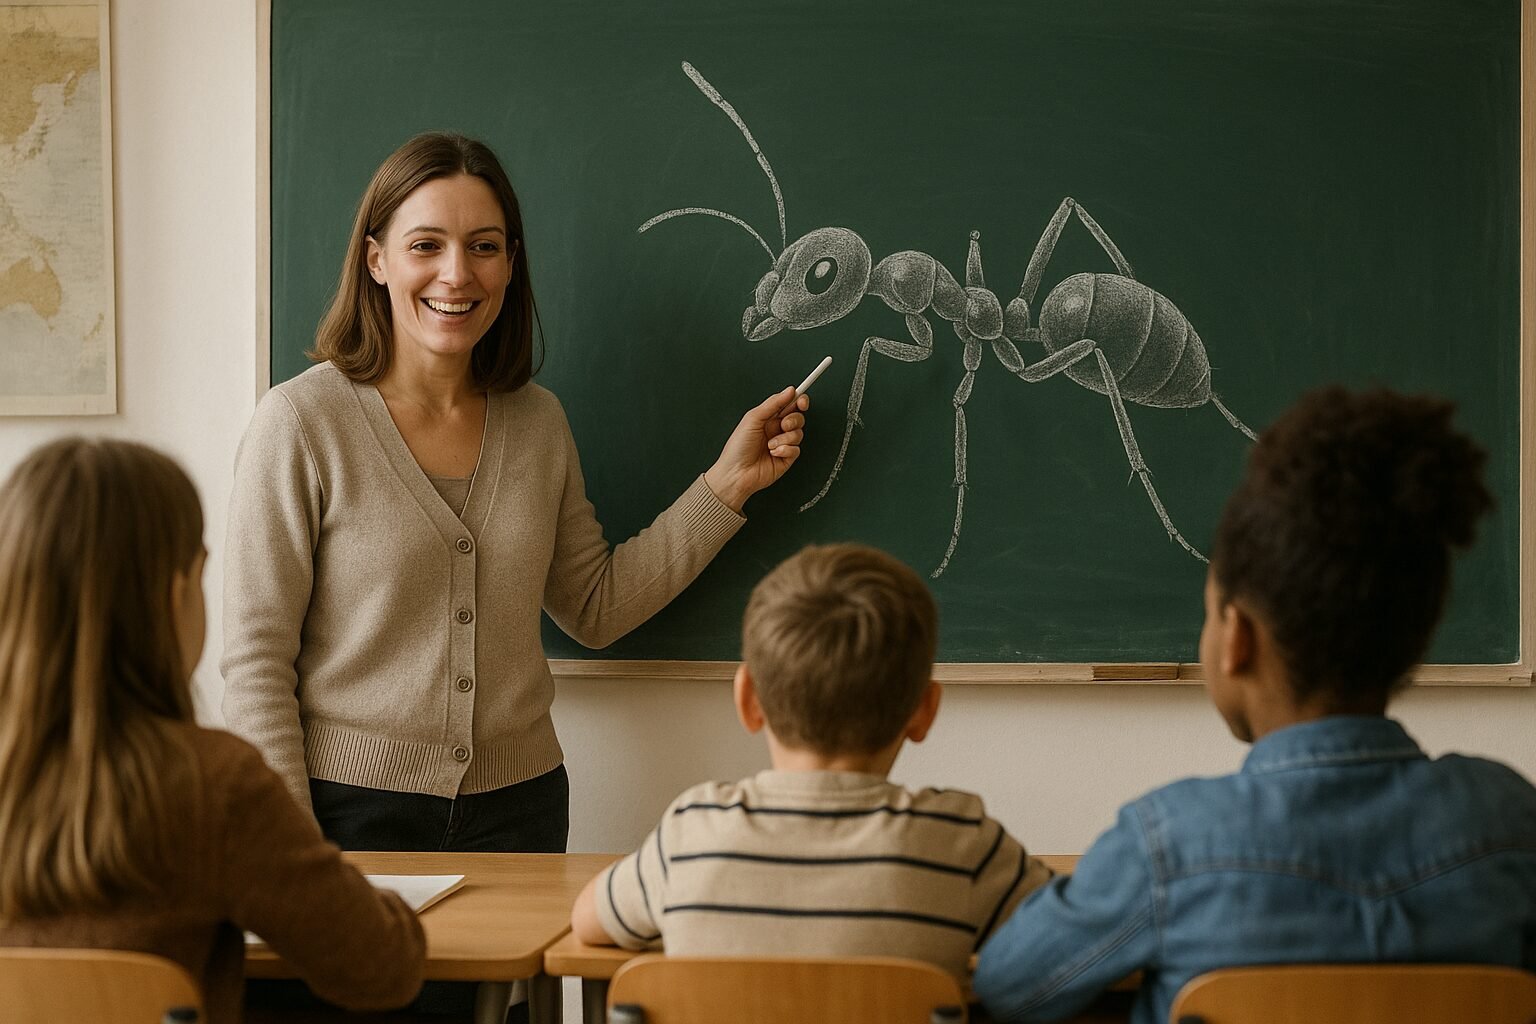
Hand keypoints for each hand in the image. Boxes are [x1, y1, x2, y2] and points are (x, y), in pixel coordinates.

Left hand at [704, 387, 810, 512]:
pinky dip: (785, 450)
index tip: (802, 401)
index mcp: (768, 418)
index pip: (789, 405)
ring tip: (770, 445)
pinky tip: (773, 454)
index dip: (799, 401)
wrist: (736, 473)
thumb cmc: (737, 448)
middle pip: (798, 418)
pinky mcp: (787, 458)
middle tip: (783, 425)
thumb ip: (773, 403)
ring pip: (798, 434)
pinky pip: (796, 449)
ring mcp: (783, 444)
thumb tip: (789, 391)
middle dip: (793, 420)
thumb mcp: (753, 419)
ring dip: (785, 438)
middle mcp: (776, 430)